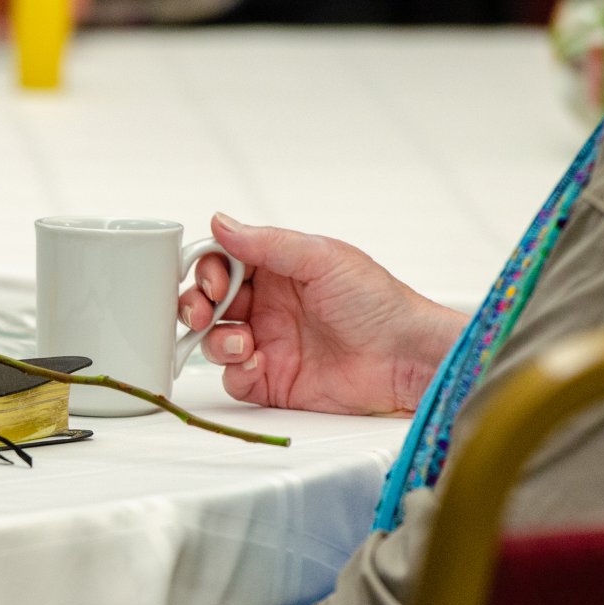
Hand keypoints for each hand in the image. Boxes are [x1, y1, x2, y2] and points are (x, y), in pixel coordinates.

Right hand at [180, 213, 466, 414]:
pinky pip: (233, 379)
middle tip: (205, 312)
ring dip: (216, 340)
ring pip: (214, 341)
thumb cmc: (380, 304)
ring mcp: (268, 344)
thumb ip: (267, 242)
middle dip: (196, 306)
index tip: (215, 282)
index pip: (223, 263)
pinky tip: (256, 364)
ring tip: (242, 342)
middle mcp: (268, 306)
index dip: (208, 271)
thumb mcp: (322, 259)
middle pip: (208, 303)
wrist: (406, 359)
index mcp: (278, 270)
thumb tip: (219, 223)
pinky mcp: (272, 382)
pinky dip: (235, 372)